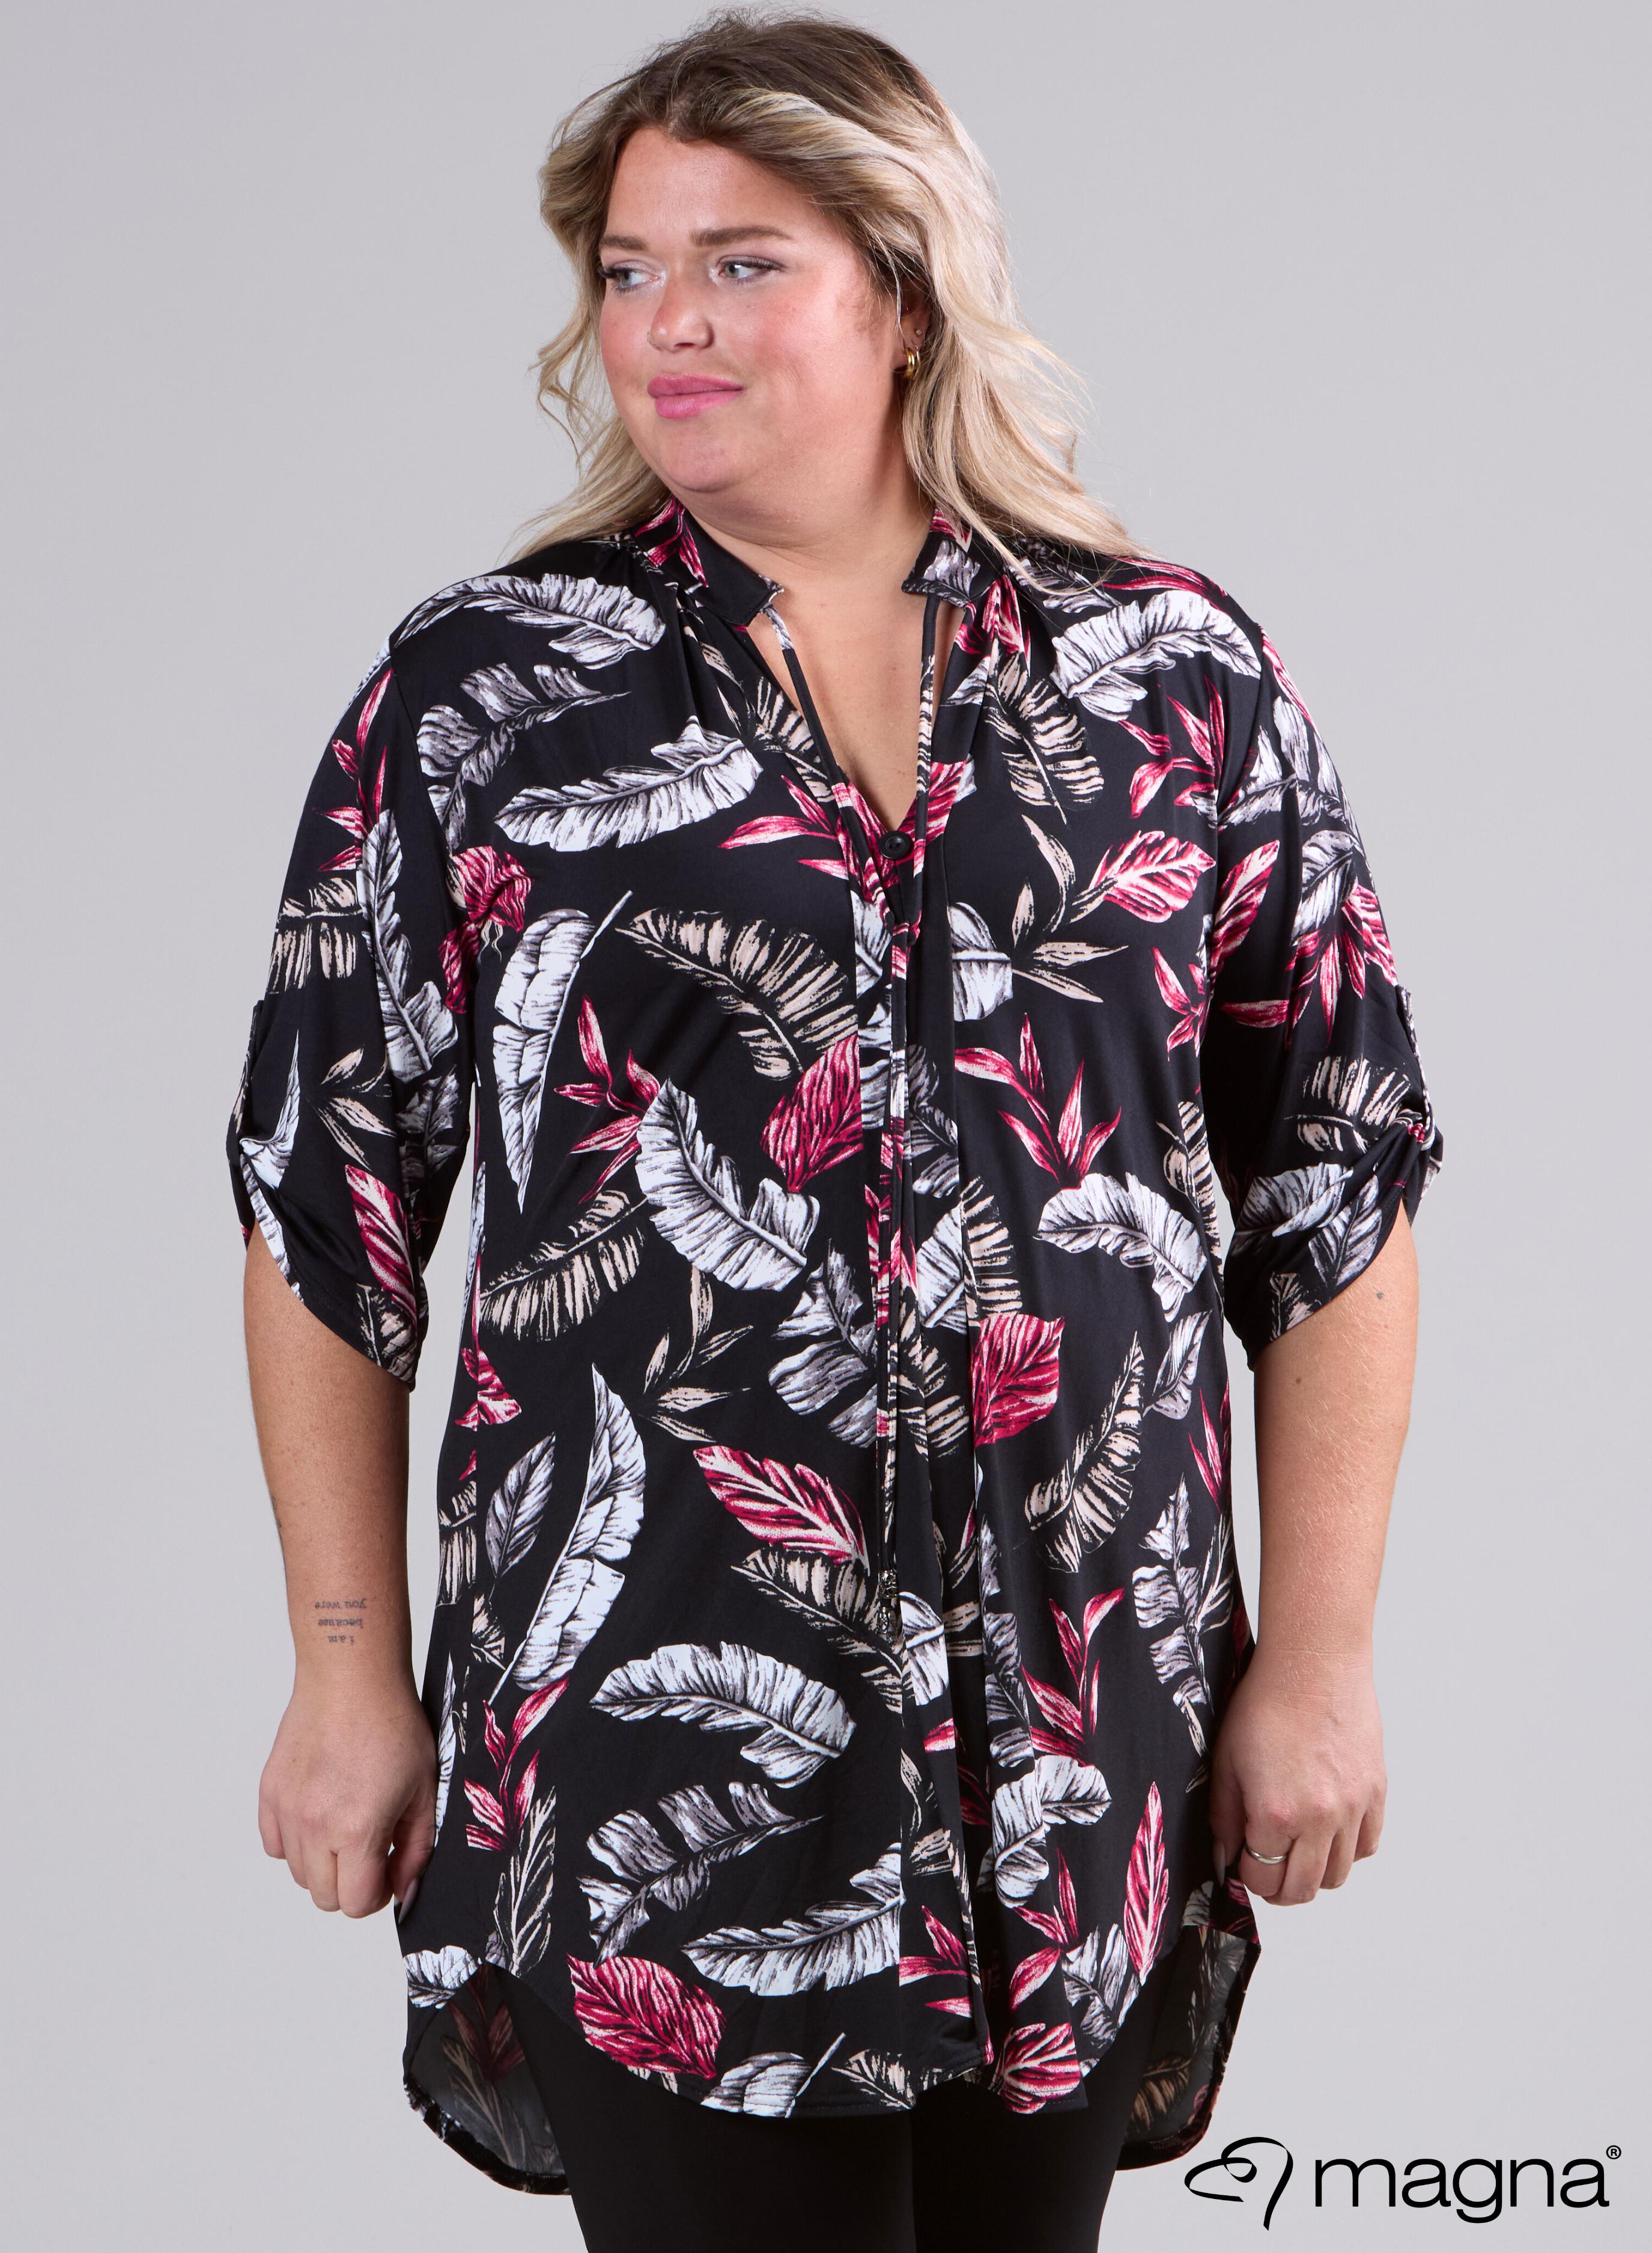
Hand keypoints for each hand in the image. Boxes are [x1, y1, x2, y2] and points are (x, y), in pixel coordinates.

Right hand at [258, 1673, 436, 1916]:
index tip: (387, 1872)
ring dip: (324, 1863)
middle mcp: (315, 1826)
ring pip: (298, 1873)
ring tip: (347, 1824)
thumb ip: (416, 1850)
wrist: (352, 1677)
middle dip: (351, 1884)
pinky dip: (295, 1841)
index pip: (355, 1904)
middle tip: (370, 1851)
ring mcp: (287, 1809)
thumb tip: (403, 1890)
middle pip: (324, 1896)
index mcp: (357, 1829)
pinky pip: (275, 1844)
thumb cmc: (392, 1725)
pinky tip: (320, 1814)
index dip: (376, 1895)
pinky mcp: (269, 1792)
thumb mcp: (424, 1790)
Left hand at [1208, 1648, 1385, 1904]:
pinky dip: (1347, 1850)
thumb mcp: (1226, 1762)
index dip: (1247, 1876)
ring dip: (1313, 1873)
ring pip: (1337, 1875)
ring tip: (1296, 1852)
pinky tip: (1327, 1832)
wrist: (1313, 1664)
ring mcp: (1353, 1808)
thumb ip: (1224, 1819)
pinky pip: (1367, 1846)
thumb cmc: (1264, 1705)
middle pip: (1302, 1889)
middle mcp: (1319, 1819)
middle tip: (1268, 1872)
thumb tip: (1226, 1857)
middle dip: (1279, 1888)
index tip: (1243, 1863)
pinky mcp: (1375, 1793)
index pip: (1262, 1878)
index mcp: (1275, 1813)